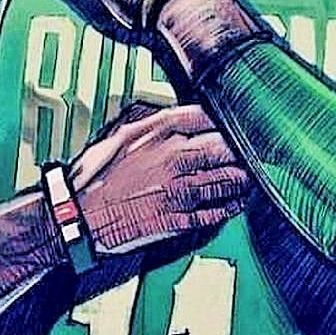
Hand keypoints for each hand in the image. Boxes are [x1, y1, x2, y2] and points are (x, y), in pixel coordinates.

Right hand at [70, 102, 249, 253]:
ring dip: (242, 178)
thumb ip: (152, 121)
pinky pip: (213, 212)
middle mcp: (172, 158)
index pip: (205, 117)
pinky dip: (230, 206)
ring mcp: (177, 190)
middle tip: (257, 147)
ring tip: (253, 175)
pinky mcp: (177, 219)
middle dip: (242, 148)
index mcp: (158, 133)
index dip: (226, 117)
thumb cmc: (95, 174)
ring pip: (224, 180)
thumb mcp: (121, 133)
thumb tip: (176, 115)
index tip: (238, 119)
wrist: (78, 214)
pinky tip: (238, 202)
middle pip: (223, 148)